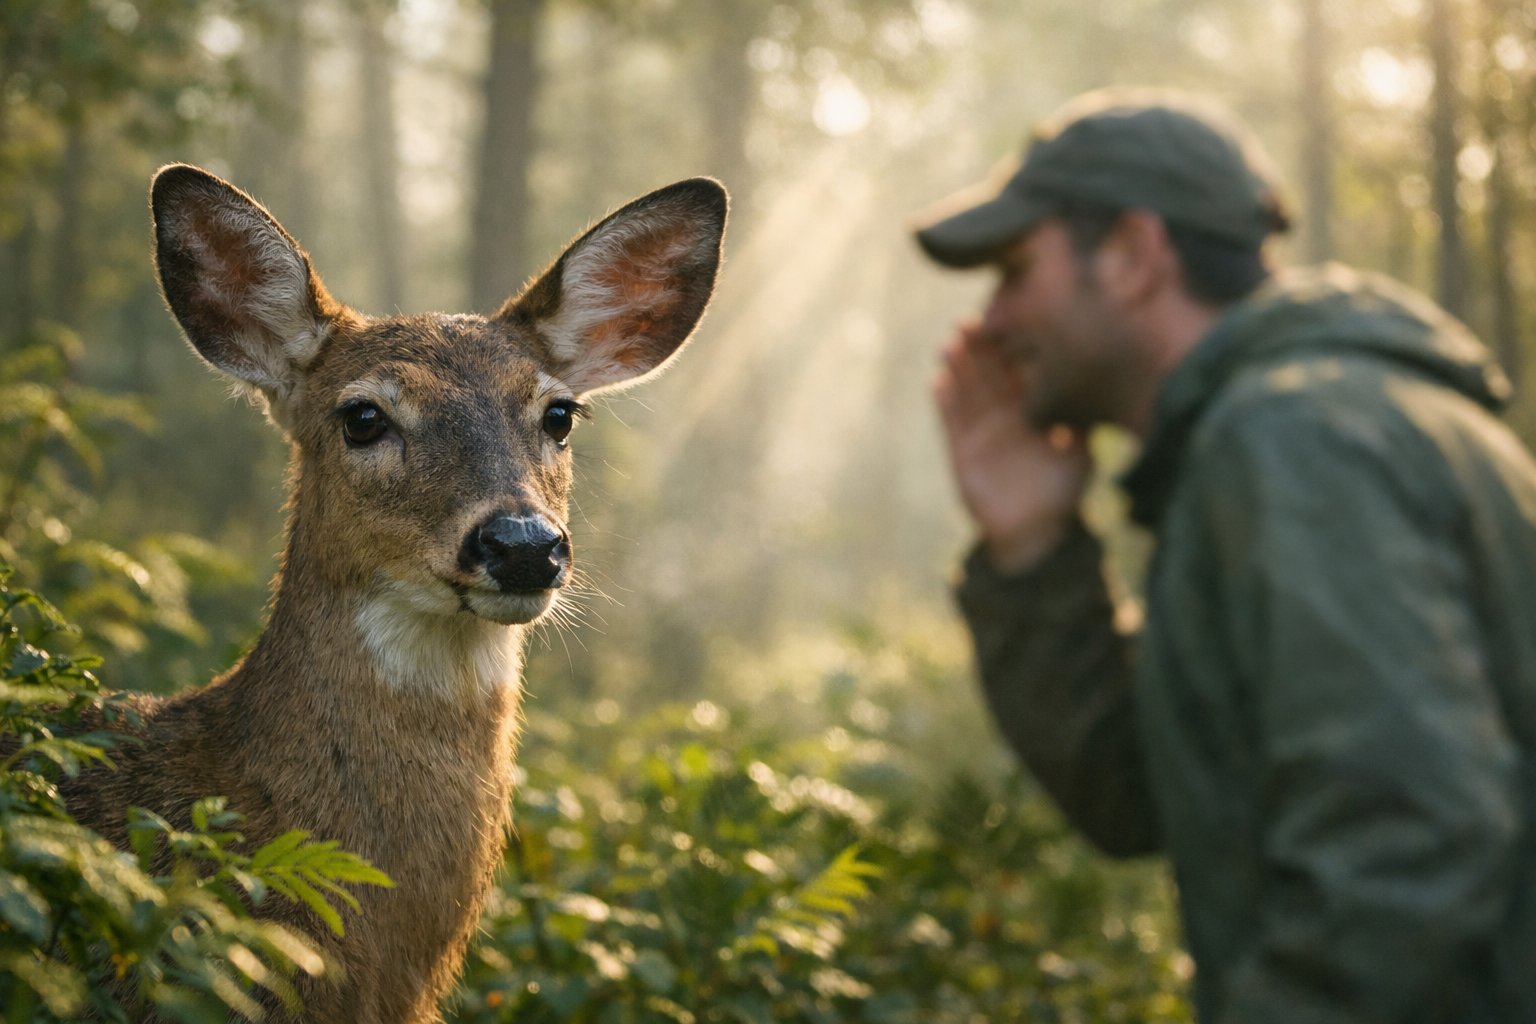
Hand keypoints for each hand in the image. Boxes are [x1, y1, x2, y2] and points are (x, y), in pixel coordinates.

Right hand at [933, 322, 1091, 572]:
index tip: (1013, 320)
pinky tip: (937, 381)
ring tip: (950, 342)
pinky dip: (944, 403)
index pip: (1020, 370)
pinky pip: (950, 422)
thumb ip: (1087, 424)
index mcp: (1031, 410)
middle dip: (981, 347)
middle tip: (974, 319)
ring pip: (966, 391)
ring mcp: (980, 430)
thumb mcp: (1082, 454)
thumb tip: (1106, 395)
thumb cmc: (1061, 492)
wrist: (1034, 531)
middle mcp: (1003, 414)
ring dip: (957, 367)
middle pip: (988, 372)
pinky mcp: (961, 450)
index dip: (1015, 346)